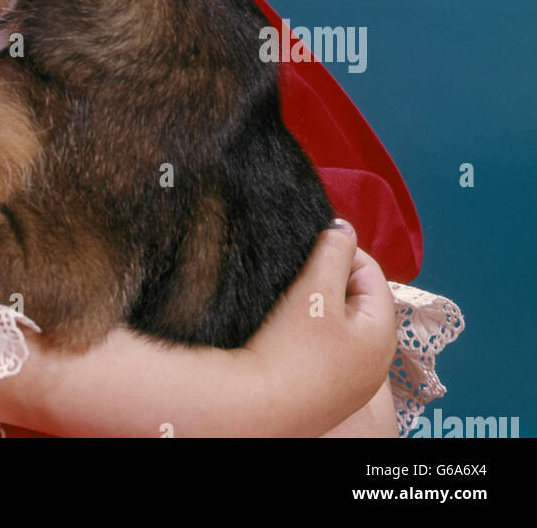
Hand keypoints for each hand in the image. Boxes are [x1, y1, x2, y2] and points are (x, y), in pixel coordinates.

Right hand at [244, 219, 396, 435]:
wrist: (254, 408)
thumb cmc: (290, 345)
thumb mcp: (314, 287)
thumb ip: (333, 250)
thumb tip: (344, 227)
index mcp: (383, 334)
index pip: (372, 272)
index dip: (341, 251)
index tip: (309, 248)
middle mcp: (377, 364)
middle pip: (358, 301)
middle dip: (330, 281)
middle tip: (297, 276)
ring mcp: (353, 386)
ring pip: (342, 327)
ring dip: (319, 308)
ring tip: (289, 303)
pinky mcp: (329, 399)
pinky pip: (329, 352)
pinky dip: (312, 336)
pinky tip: (287, 334)